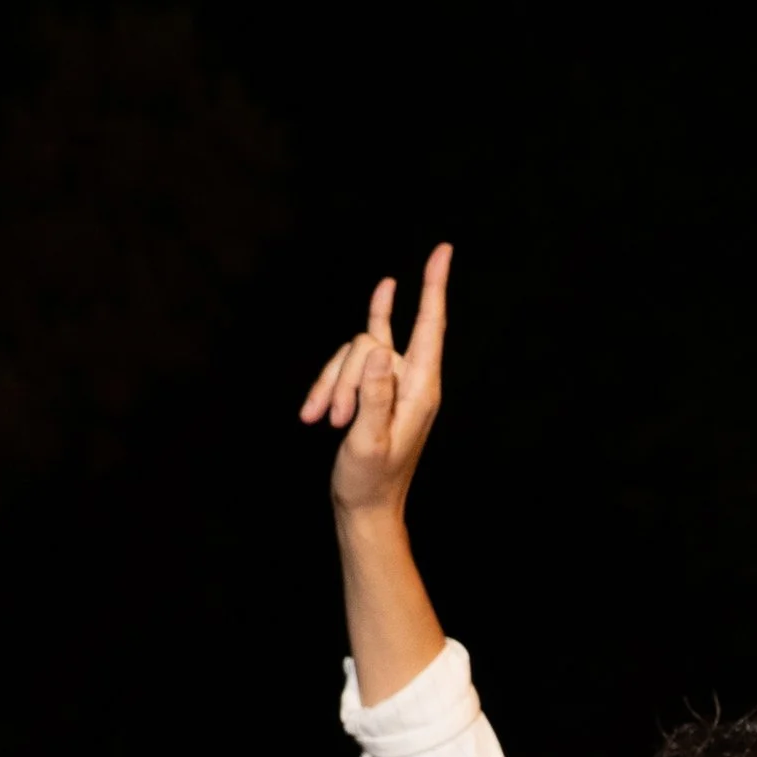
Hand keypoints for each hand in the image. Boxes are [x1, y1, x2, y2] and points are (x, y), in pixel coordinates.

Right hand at [300, 242, 450, 526]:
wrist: (365, 508)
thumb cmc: (372, 481)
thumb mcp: (370, 441)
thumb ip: (375, 397)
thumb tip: (379, 351)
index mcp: (421, 390)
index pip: (430, 326)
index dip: (434, 286)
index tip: (443, 249)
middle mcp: (409, 379)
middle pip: (371, 342)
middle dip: (345, 377)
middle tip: (338, 420)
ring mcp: (389, 382)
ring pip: (352, 353)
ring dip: (332, 386)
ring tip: (326, 422)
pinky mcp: (370, 389)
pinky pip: (344, 366)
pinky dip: (327, 388)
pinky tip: (314, 412)